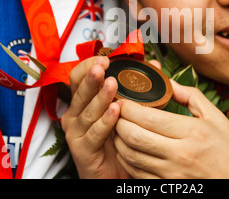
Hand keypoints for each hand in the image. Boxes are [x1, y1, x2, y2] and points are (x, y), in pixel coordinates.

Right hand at [61, 56, 129, 178]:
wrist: (115, 170)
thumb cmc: (117, 137)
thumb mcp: (125, 107)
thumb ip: (135, 84)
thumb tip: (153, 64)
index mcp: (82, 101)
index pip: (77, 78)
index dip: (88, 66)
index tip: (104, 59)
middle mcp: (75, 115)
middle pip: (79, 92)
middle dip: (92, 78)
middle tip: (103, 66)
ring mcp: (76, 133)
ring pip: (87, 112)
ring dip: (100, 97)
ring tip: (112, 85)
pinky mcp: (83, 150)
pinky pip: (94, 134)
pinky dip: (105, 122)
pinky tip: (115, 112)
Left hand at [114, 81, 228, 178]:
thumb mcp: (215, 117)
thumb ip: (190, 96)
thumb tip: (168, 82)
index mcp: (192, 132)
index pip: (149, 118)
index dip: (128, 107)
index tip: (123, 99)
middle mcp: (180, 154)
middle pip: (134, 136)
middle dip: (118, 121)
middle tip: (115, 111)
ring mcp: (171, 174)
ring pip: (131, 156)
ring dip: (118, 140)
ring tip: (117, 126)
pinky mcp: (167, 187)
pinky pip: (136, 173)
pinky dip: (126, 159)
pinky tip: (127, 147)